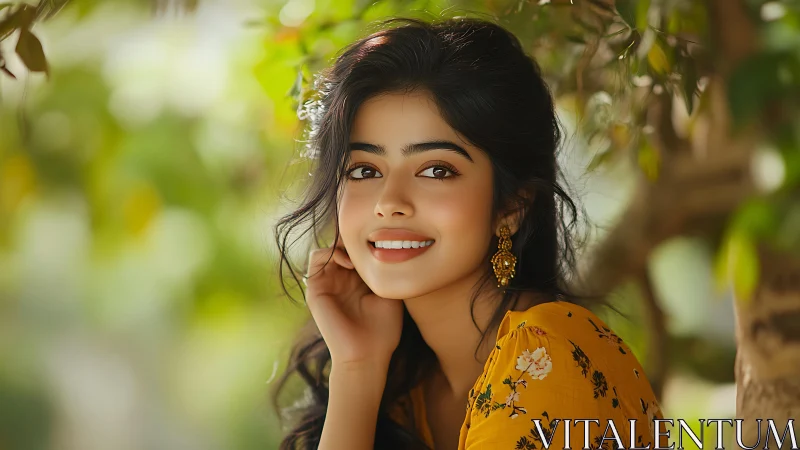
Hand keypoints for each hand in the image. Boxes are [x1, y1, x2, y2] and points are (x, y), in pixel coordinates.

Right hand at [303, 236, 403, 367]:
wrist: (367, 355)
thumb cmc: (383, 330)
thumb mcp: (390, 293)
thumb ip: (385, 270)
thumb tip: (391, 244)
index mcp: (358, 282)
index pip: (357, 251)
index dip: (367, 240)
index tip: (382, 239)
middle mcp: (341, 281)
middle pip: (342, 246)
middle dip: (355, 240)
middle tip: (370, 241)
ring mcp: (327, 284)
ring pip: (329, 248)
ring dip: (343, 245)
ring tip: (360, 254)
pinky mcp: (316, 290)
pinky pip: (317, 258)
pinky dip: (331, 252)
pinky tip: (349, 261)